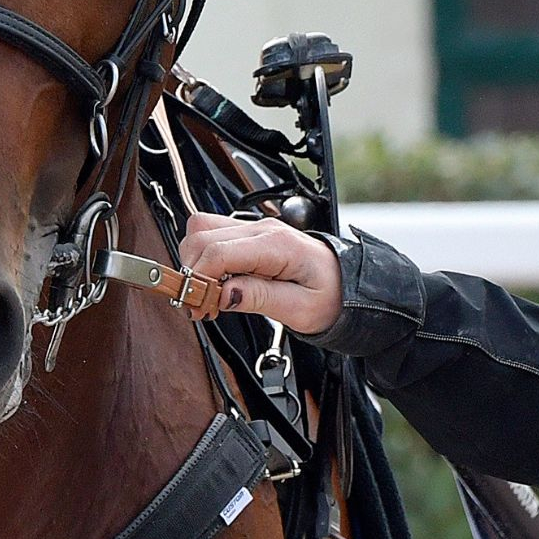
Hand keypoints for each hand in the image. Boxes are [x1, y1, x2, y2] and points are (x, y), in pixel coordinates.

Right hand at [178, 212, 344, 335]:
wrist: (349, 284)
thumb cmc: (331, 295)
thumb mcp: (301, 309)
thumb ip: (260, 298)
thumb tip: (222, 294)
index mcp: (276, 244)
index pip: (218, 251)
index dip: (198, 279)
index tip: (197, 306)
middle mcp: (262, 230)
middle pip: (201, 235)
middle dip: (190, 272)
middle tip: (198, 305)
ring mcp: (254, 229)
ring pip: (201, 229)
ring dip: (194, 262)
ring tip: (207, 294)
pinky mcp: (250, 236)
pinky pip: (213, 235)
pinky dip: (204, 258)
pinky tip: (216, 282)